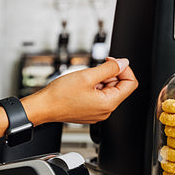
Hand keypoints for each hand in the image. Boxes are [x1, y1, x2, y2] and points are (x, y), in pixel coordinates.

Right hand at [21, 58, 137, 124]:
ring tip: (84, 80)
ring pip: (108, 91)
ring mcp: (98, 113)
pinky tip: (81, 87)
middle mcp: (105, 111)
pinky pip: (99, 97)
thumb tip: (123, 63)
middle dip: (109, 75)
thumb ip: (109, 68)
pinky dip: (93, 88)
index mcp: (108, 103)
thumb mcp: (87, 75)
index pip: (130, 83)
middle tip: (93, 71)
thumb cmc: (60, 95)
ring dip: (100, 81)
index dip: (124, 68)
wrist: (44, 107)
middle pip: (119, 87)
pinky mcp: (90, 112)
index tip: (113, 62)